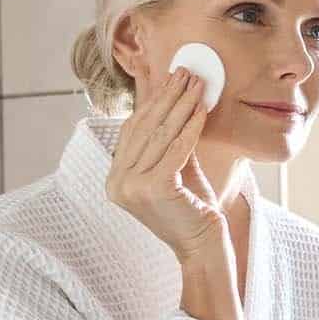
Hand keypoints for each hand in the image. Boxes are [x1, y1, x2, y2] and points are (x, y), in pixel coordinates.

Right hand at [106, 67, 224, 261]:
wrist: (203, 247)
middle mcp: (117, 184)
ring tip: (198, 84)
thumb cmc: (192, 208)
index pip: (133, 130)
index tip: (170, 78)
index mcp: (115, 180)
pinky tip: (202, 110)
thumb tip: (171, 96)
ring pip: (161, 135)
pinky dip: (191, 127)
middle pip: (145, 128)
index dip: (152, 101)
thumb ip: (168, 139)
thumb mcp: (175, 167)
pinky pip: (175, 149)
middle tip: (186, 72)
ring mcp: (131, 188)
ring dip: (182, 105)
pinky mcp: (153, 189)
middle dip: (168, 96)